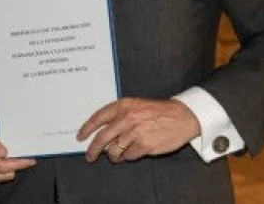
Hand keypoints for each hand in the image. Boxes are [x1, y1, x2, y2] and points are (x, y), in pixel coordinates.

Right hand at [0, 123, 35, 190]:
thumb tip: (2, 153)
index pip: (3, 165)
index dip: (19, 163)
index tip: (31, 160)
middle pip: (5, 173)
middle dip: (15, 165)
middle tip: (22, 158)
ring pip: (3, 179)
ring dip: (8, 170)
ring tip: (6, 159)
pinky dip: (0, 175)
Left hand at [77, 98, 200, 163]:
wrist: (182, 116)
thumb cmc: (158, 111)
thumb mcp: (136, 105)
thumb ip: (119, 115)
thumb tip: (102, 132)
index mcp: (123, 105)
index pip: (98, 118)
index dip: (87, 129)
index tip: (80, 137)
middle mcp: (127, 118)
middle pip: (102, 137)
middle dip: (93, 149)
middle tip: (90, 156)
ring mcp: (136, 132)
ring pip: (114, 150)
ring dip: (113, 156)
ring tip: (115, 156)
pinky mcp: (145, 145)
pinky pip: (129, 156)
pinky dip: (128, 157)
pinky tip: (133, 152)